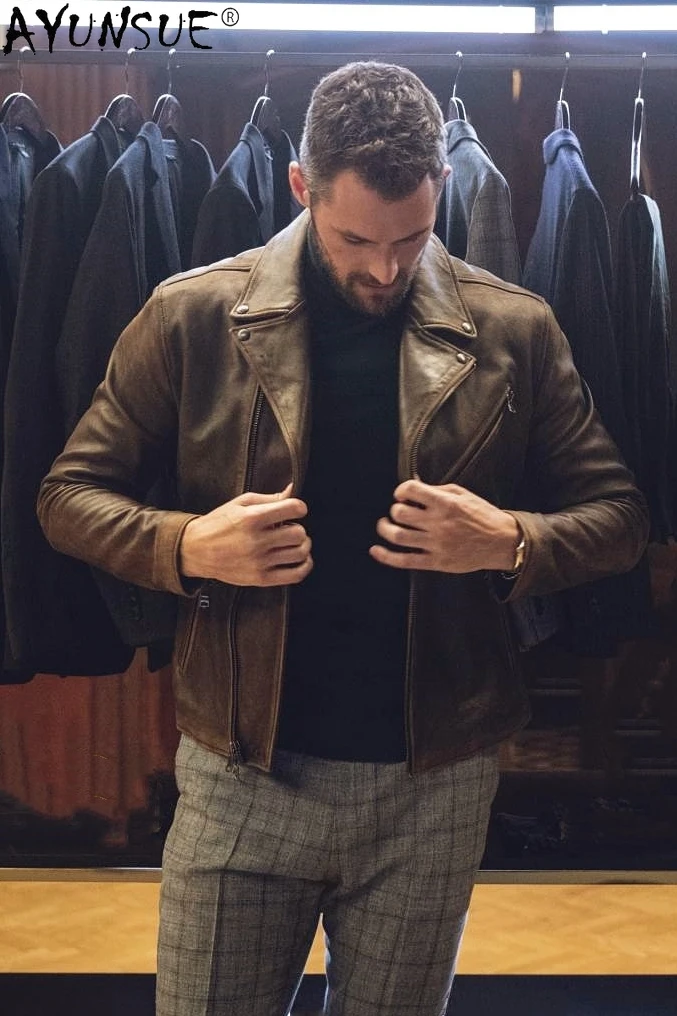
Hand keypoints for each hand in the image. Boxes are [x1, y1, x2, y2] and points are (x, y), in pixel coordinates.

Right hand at [179, 483, 312, 586]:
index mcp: (252, 518)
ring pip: (300, 553)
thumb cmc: (217, 524)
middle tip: (288, 528)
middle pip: (299, 533)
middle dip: (298, 528)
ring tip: (293, 543)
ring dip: (302, 545)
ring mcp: (259, 561)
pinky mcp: (260, 578)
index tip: (295, 510)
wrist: (195, 550)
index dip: (299, 507)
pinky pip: (295, 575)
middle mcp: (256, 541)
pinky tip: (300, 559)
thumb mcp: (239, 503)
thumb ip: (268, 498)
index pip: (293, 508)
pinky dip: (305, 566)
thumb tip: (291, 490)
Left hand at [369, 479, 519, 573]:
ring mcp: (437, 544)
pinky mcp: (437, 562)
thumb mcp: (464, 494)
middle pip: (400, 514)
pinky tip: (375, 550)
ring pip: (398, 536)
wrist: (503, 542)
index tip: (403, 495)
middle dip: (394, 510)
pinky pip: (405, 560)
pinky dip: (386, 556)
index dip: (401, 491)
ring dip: (385, 529)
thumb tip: (415, 488)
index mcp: (446, 503)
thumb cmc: (484, 516)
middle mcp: (439, 523)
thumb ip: (438, 490)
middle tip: (399, 511)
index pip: (410, 490)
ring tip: (385, 525)